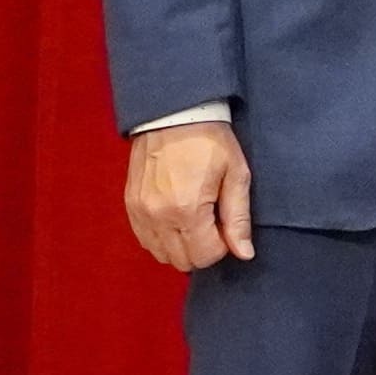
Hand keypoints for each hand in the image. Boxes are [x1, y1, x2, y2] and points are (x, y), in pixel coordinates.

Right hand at [124, 123, 254, 271]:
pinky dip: (162, 238)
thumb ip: (238, 218)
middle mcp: (158, 216)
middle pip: (182, 261)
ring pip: (161, 255)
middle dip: (202, 249)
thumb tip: (244, 254)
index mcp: (187, 209)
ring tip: (193, 219)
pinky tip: (175, 217)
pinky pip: (145, 240)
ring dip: (181, 246)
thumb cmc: (209, 140)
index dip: (221, 246)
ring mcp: (140, 212)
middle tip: (211, 222)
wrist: (174, 113)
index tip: (224, 225)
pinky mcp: (130, 205)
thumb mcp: (235, 174)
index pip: (205, 256)